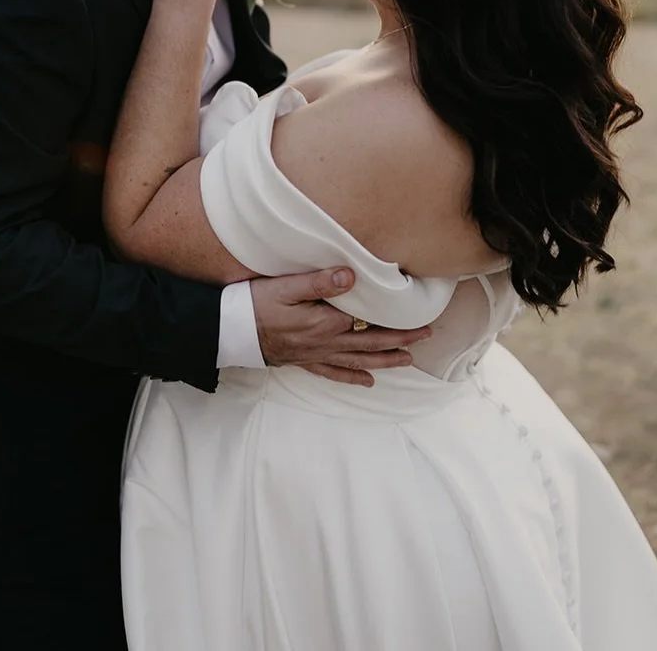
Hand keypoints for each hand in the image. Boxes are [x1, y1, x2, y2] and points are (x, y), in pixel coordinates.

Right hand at [250, 268, 432, 387]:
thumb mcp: (285, 286)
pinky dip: (352, 377)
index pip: (369, 319)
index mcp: (326, 322)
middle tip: (426, 335)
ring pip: (359, 360)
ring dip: (385, 359)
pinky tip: (367, 381)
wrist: (230, 331)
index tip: (418, 311)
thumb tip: (352, 275)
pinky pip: (334, 373)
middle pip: (371, 342)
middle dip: (401, 339)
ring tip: (408, 359)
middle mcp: (326, 342)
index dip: (394, 317)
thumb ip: (320, 281)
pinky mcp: (304, 361)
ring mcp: (316, 355)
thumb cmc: (255, 303)